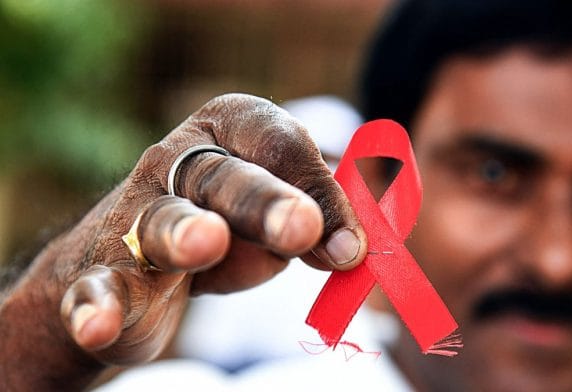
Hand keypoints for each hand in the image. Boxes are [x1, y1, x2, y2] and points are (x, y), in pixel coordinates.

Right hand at [0, 94, 366, 387]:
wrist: (139, 264)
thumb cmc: (227, 226)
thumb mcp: (276, 215)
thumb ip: (314, 222)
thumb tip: (353, 251)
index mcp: (229, 132)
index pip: (279, 143)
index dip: (319, 189)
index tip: (351, 248)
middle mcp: (177, 163)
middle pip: (223, 176)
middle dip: (263, 200)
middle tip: (302, 227)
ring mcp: (135, 217)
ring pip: (161, 222)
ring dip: (183, 232)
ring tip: (207, 242)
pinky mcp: (103, 275)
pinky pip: (96, 288)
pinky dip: (94, 305)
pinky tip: (98, 322)